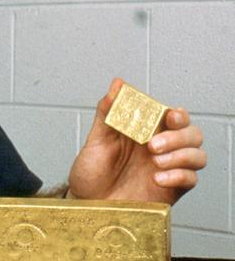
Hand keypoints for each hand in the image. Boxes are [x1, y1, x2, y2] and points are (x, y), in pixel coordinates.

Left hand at [68, 78, 205, 204]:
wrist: (86, 201)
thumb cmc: (92, 170)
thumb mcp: (96, 138)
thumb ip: (107, 111)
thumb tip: (117, 83)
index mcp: (146, 131)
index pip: (175, 116)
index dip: (178, 114)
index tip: (169, 116)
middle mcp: (161, 148)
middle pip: (192, 134)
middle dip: (179, 136)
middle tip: (152, 145)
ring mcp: (168, 168)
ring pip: (198, 155)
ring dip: (181, 155)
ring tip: (154, 162)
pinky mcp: (171, 190)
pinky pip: (191, 179)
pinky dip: (178, 176)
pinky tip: (157, 178)